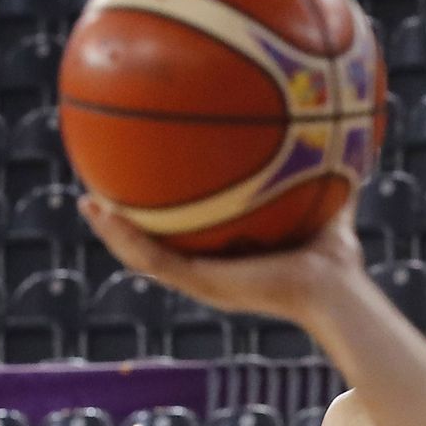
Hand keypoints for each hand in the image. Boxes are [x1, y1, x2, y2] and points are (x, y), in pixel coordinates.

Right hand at [78, 195, 366, 328]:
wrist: (334, 290)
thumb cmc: (336, 260)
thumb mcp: (323, 206)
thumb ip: (324, 175)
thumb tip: (336, 135)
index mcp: (232, 261)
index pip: (189, 241)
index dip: (165, 221)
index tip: (147, 192)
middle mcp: (212, 274)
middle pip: (156, 249)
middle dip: (128, 224)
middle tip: (103, 196)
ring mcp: (203, 281)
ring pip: (142, 257)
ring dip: (114, 231)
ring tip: (89, 203)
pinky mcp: (200, 283)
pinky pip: (153, 259)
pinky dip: (126, 237)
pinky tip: (105, 213)